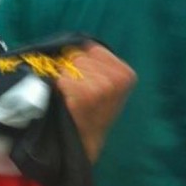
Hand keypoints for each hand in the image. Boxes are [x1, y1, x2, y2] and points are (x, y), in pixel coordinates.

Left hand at [56, 42, 135, 161]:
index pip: (91, 48)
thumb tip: (69, 45)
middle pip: (79, 57)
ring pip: (69, 67)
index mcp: (126, 73)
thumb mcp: (104, 83)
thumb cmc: (91, 109)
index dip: (78, 60)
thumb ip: (93, 63)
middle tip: (76, 91)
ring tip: (73, 96)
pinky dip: (59, 88)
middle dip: (70, 70)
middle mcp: (118, 79)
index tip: (81, 78)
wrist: (87, 140)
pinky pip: (62, 80)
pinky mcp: (87, 96)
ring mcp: (104, 87)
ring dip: (64, 80)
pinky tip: (68, 101)